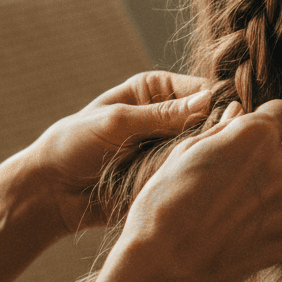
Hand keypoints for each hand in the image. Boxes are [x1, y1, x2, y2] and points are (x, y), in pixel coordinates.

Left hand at [29, 71, 213, 235]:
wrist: (50, 191)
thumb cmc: (75, 144)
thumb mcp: (118, 123)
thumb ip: (162, 115)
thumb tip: (209, 99)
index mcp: (156, 90)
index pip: (201, 90)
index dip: (218, 102)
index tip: (231, 116)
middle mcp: (167, 117)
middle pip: (209, 120)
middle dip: (217, 132)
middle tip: (223, 146)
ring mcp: (168, 148)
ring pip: (203, 149)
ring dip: (207, 157)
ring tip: (214, 166)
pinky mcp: (165, 176)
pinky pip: (190, 175)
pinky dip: (196, 178)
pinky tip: (203, 183)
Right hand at [115, 99, 281, 281]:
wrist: (165, 264)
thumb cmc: (167, 200)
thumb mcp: (187, 152)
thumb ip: (223, 128)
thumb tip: (239, 111)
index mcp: (258, 136)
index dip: (272, 119)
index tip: (258, 130)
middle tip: (250, 165)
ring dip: (279, 186)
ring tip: (240, 200)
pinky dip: (271, 219)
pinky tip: (239, 227)